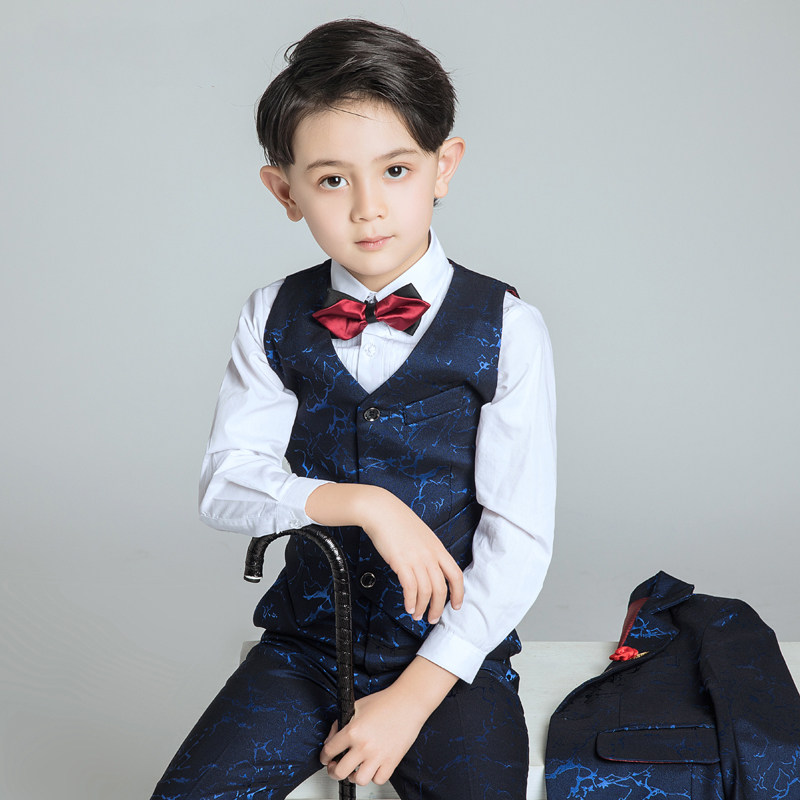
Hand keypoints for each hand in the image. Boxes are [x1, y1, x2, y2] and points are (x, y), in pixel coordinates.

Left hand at [319, 685, 424, 785]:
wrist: (408, 702)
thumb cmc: (385, 702)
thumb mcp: (356, 706)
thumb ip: (340, 723)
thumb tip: (331, 739)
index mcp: (353, 731)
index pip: (329, 751)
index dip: (323, 756)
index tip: (325, 758)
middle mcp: (364, 746)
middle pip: (339, 771)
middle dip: (333, 771)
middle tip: (335, 767)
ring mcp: (378, 756)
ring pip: (358, 780)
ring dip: (353, 776)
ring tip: (354, 769)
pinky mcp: (392, 761)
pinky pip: (378, 780)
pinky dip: (374, 776)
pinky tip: (372, 767)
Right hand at [360, 491, 463, 623]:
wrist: (381, 511)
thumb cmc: (398, 522)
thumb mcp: (422, 535)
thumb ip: (428, 551)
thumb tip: (428, 569)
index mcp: (438, 548)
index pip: (456, 574)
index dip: (458, 593)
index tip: (456, 605)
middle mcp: (430, 555)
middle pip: (441, 588)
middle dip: (438, 608)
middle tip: (433, 618)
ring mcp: (416, 558)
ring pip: (426, 591)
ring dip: (422, 607)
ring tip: (417, 615)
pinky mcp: (401, 562)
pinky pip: (410, 588)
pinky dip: (411, 601)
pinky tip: (408, 606)